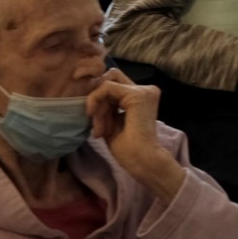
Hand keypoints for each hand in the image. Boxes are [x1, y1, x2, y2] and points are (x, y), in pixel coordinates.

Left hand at [86, 68, 185, 201]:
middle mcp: (146, 89)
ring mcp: (144, 91)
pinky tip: (97, 121)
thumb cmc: (127, 148)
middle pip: (111, 78)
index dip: (99, 94)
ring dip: (97, 105)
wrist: (141, 160)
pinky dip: (96, 101)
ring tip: (99, 129)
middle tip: (94, 120)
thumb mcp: (112, 121)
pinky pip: (106, 88)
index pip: (115, 83)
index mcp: (143, 96)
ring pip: (107, 83)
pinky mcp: (137, 95)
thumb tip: (91, 92)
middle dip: (97, 96)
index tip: (93, 117)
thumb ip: (107, 105)